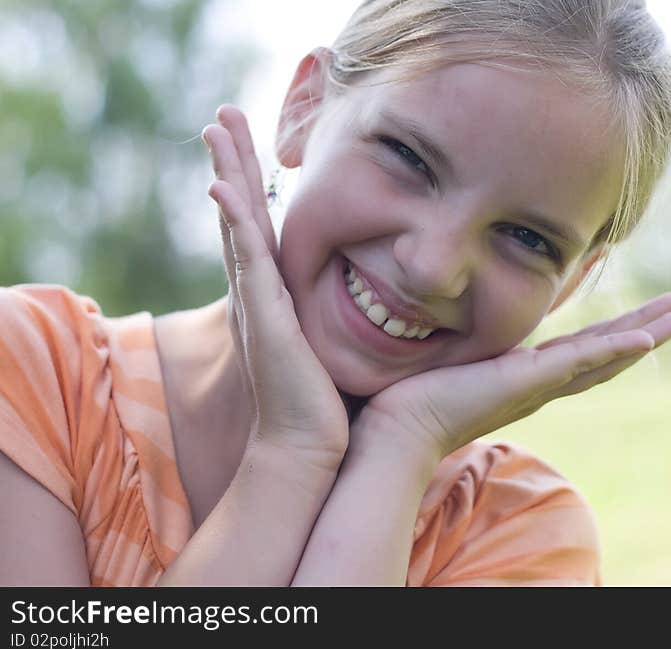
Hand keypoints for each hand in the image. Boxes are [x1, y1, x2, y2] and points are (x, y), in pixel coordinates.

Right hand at [202, 104, 348, 464]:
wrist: (313, 448)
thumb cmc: (332, 404)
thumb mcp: (343, 344)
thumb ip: (356, 315)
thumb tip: (392, 299)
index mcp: (280, 295)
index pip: (264, 227)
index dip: (255, 184)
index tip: (254, 144)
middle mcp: (262, 292)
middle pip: (242, 213)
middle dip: (234, 162)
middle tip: (223, 117)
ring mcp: (258, 303)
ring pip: (237, 224)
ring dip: (226, 174)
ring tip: (216, 128)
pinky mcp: (262, 318)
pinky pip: (246, 261)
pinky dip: (232, 223)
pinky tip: (221, 188)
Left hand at [351, 293, 670, 461]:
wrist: (395, 431)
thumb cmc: (410, 400)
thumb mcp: (450, 359)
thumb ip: (463, 343)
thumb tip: (453, 318)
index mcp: (524, 378)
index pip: (579, 352)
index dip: (613, 334)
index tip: (640, 315)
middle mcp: (539, 385)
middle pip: (605, 356)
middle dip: (644, 332)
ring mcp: (536, 386)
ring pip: (603, 358)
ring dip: (644, 337)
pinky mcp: (524, 383)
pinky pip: (577, 364)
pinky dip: (612, 351)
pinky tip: (644, 339)